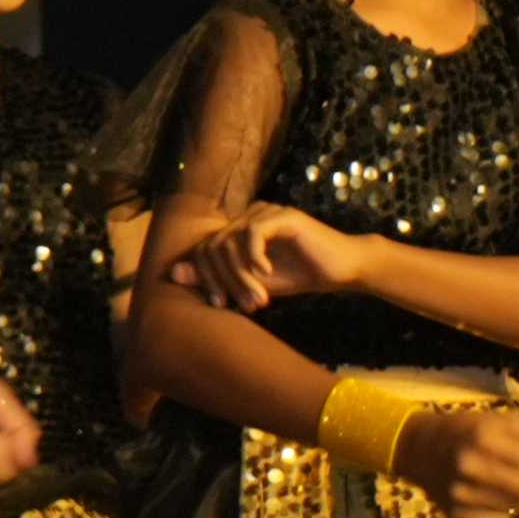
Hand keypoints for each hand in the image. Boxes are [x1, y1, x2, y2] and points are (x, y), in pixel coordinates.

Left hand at [168, 204, 370, 315]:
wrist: (343, 270)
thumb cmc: (300, 276)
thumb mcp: (253, 283)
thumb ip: (216, 277)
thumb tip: (174, 275)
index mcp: (240, 228)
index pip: (205, 248)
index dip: (206, 279)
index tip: (220, 305)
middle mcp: (249, 214)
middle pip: (213, 246)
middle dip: (223, 281)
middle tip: (244, 305)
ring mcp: (266, 212)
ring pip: (231, 242)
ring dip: (241, 276)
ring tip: (260, 298)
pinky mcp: (284, 216)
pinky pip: (253, 233)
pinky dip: (254, 258)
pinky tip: (266, 275)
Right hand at [395, 402, 518, 517]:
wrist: (419, 448)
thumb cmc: (468, 430)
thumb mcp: (503, 422)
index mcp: (484, 436)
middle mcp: (470, 465)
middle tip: (516, 468)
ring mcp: (460, 492)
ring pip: (516, 505)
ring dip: (516, 494)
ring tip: (498, 479)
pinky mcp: (456, 514)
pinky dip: (501, 511)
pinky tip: (487, 495)